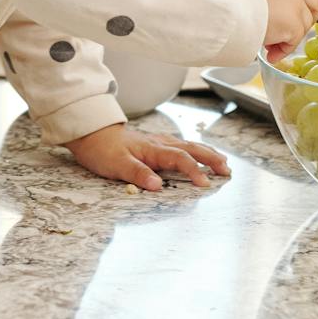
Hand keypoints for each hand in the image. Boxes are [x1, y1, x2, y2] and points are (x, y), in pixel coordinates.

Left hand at [64, 123, 230, 189]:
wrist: (90, 132)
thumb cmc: (102, 150)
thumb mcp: (116, 165)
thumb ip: (138, 174)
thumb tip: (157, 186)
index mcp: (152, 149)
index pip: (179, 159)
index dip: (194, 171)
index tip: (205, 184)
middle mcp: (159, 143)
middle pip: (191, 149)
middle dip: (210, 159)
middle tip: (227, 170)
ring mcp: (157, 142)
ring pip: (188, 145)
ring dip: (206, 153)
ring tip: (222, 161)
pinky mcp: (154, 143)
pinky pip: (180, 145)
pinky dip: (194, 149)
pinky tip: (198, 152)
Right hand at [251, 0, 317, 60]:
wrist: (226, 8)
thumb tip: (279, 10)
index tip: (303, 10)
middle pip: (315, 5)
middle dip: (305, 21)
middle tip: (288, 32)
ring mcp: (296, 5)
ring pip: (303, 27)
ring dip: (288, 38)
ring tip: (269, 44)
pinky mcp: (294, 24)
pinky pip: (293, 42)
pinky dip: (283, 50)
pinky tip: (270, 53)